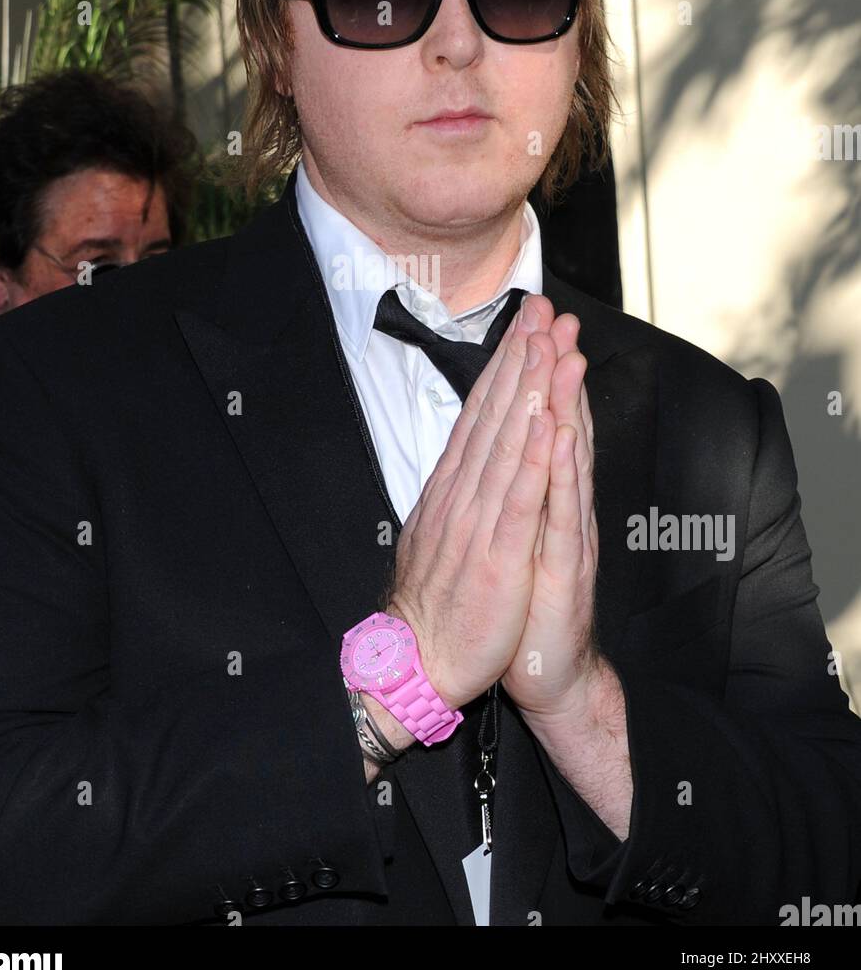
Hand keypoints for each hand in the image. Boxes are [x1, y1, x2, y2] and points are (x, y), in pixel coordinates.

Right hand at [385, 295, 556, 711]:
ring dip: (533, 392)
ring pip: (510, 445)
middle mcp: (463, 494)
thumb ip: (457, 489)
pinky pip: (520, 500)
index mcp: (453, 488)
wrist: (418, 659)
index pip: (482, 415)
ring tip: (551, 345)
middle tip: (543, 310)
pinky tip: (549, 423)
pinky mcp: (499, 555)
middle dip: (522, 359)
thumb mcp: (440, 529)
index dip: (506, 367)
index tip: (525, 325)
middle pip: (496, 416)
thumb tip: (468, 451)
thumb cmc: (437, 600)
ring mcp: (480, 521)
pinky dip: (535, 459)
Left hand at [501, 311, 601, 717]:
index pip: (538, 421)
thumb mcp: (513, 534)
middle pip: (558, 427)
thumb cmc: (525, 602)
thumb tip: (505, 440)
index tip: (532, 321)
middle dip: (553, 369)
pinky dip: (560, 473)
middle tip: (554, 315)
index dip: (534, 371)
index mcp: (540, 496)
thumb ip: (516, 486)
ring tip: (563, 355)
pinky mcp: (563, 571)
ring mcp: (564, 536)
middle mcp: (558, 507)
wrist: (547, 672)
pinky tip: (559, 435)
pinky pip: (561, 514)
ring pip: (566, 461)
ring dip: (563, 405)